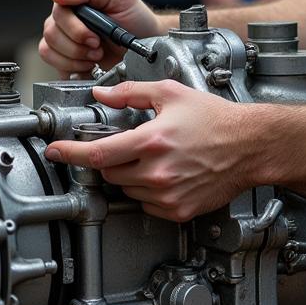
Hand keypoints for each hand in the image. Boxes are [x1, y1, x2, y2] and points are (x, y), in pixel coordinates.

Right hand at [39, 0, 160, 77]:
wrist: (146, 44)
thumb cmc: (135, 17)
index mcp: (74, 2)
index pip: (58, 13)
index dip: (75, 29)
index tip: (95, 38)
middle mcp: (64, 20)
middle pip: (51, 34)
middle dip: (78, 46)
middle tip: (99, 48)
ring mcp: (62, 40)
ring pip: (48, 50)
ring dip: (74, 59)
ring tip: (96, 57)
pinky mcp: (65, 60)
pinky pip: (54, 66)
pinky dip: (72, 69)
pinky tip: (89, 66)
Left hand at [44, 81, 258, 220]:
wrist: (250, 145)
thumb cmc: (217, 119)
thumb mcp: (172, 94)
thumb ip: (132, 93)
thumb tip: (102, 95)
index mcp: (152, 141)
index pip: (96, 154)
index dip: (69, 154)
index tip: (55, 152)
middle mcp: (157, 172)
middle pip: (110, 173)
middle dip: (111, 160)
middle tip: (127, 147)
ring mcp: (167, 195)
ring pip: (127, 190)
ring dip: (130, 176)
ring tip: (155, 159)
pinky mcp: (178, 210)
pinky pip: (147, 205)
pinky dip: (149, 192)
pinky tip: (167, 174)